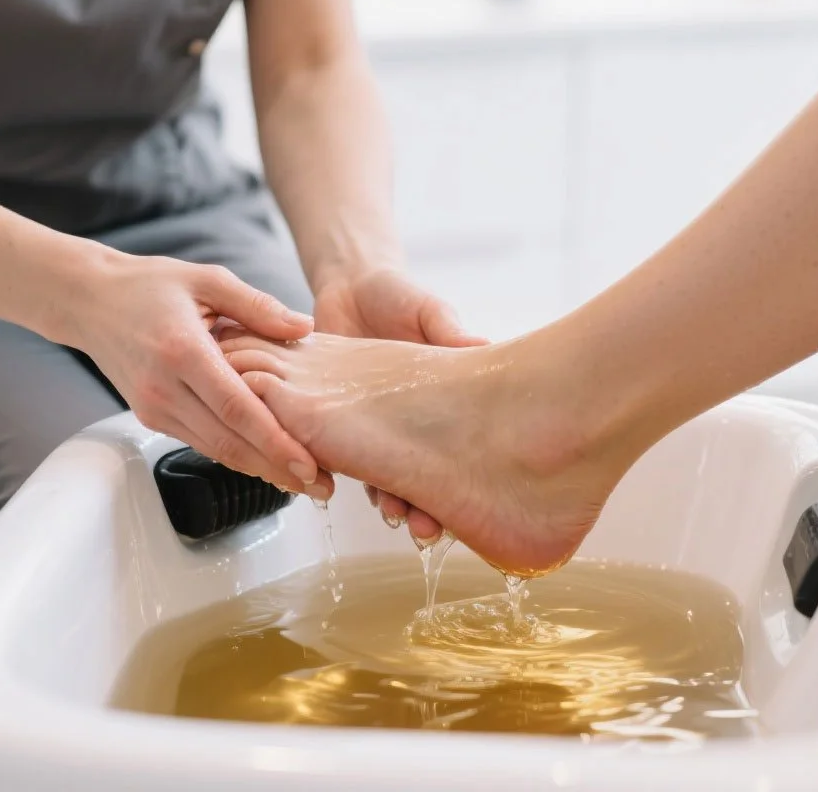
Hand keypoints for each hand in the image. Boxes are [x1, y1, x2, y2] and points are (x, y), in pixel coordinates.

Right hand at [69, 247, 331, 498]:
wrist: (89, 301)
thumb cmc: (150, 285)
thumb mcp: (206, 279)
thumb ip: (256, 305)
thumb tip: (305, 328)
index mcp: (183, 351)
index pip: (236, 409)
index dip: (274, 441)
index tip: (309, 463)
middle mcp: (165, 388)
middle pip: (228, 442)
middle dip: (277, 469)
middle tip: (322, 486)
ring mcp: (154, 408)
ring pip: (215, 450)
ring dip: (260, 469)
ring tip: (305, 481)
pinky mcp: (152, 417)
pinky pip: (201, 441)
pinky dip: (236, 453)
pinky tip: (268, 460)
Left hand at [313, 266, 484, 535]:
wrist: (344, 288)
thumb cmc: (396, 295)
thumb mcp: (426, 309)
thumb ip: (446, 330)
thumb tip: (483, 343)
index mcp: (444, 400)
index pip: (460, 447)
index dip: (464, 478)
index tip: (468, 503)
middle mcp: (412, 424)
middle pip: (424, 474)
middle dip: (427, 505)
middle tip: (428, 528)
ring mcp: (374, 428)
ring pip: (386, 474)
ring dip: (391, 498)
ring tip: (395, 516)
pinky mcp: (334, 422)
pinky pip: (340, 455)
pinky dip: (343, 472)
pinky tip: (345, 487)